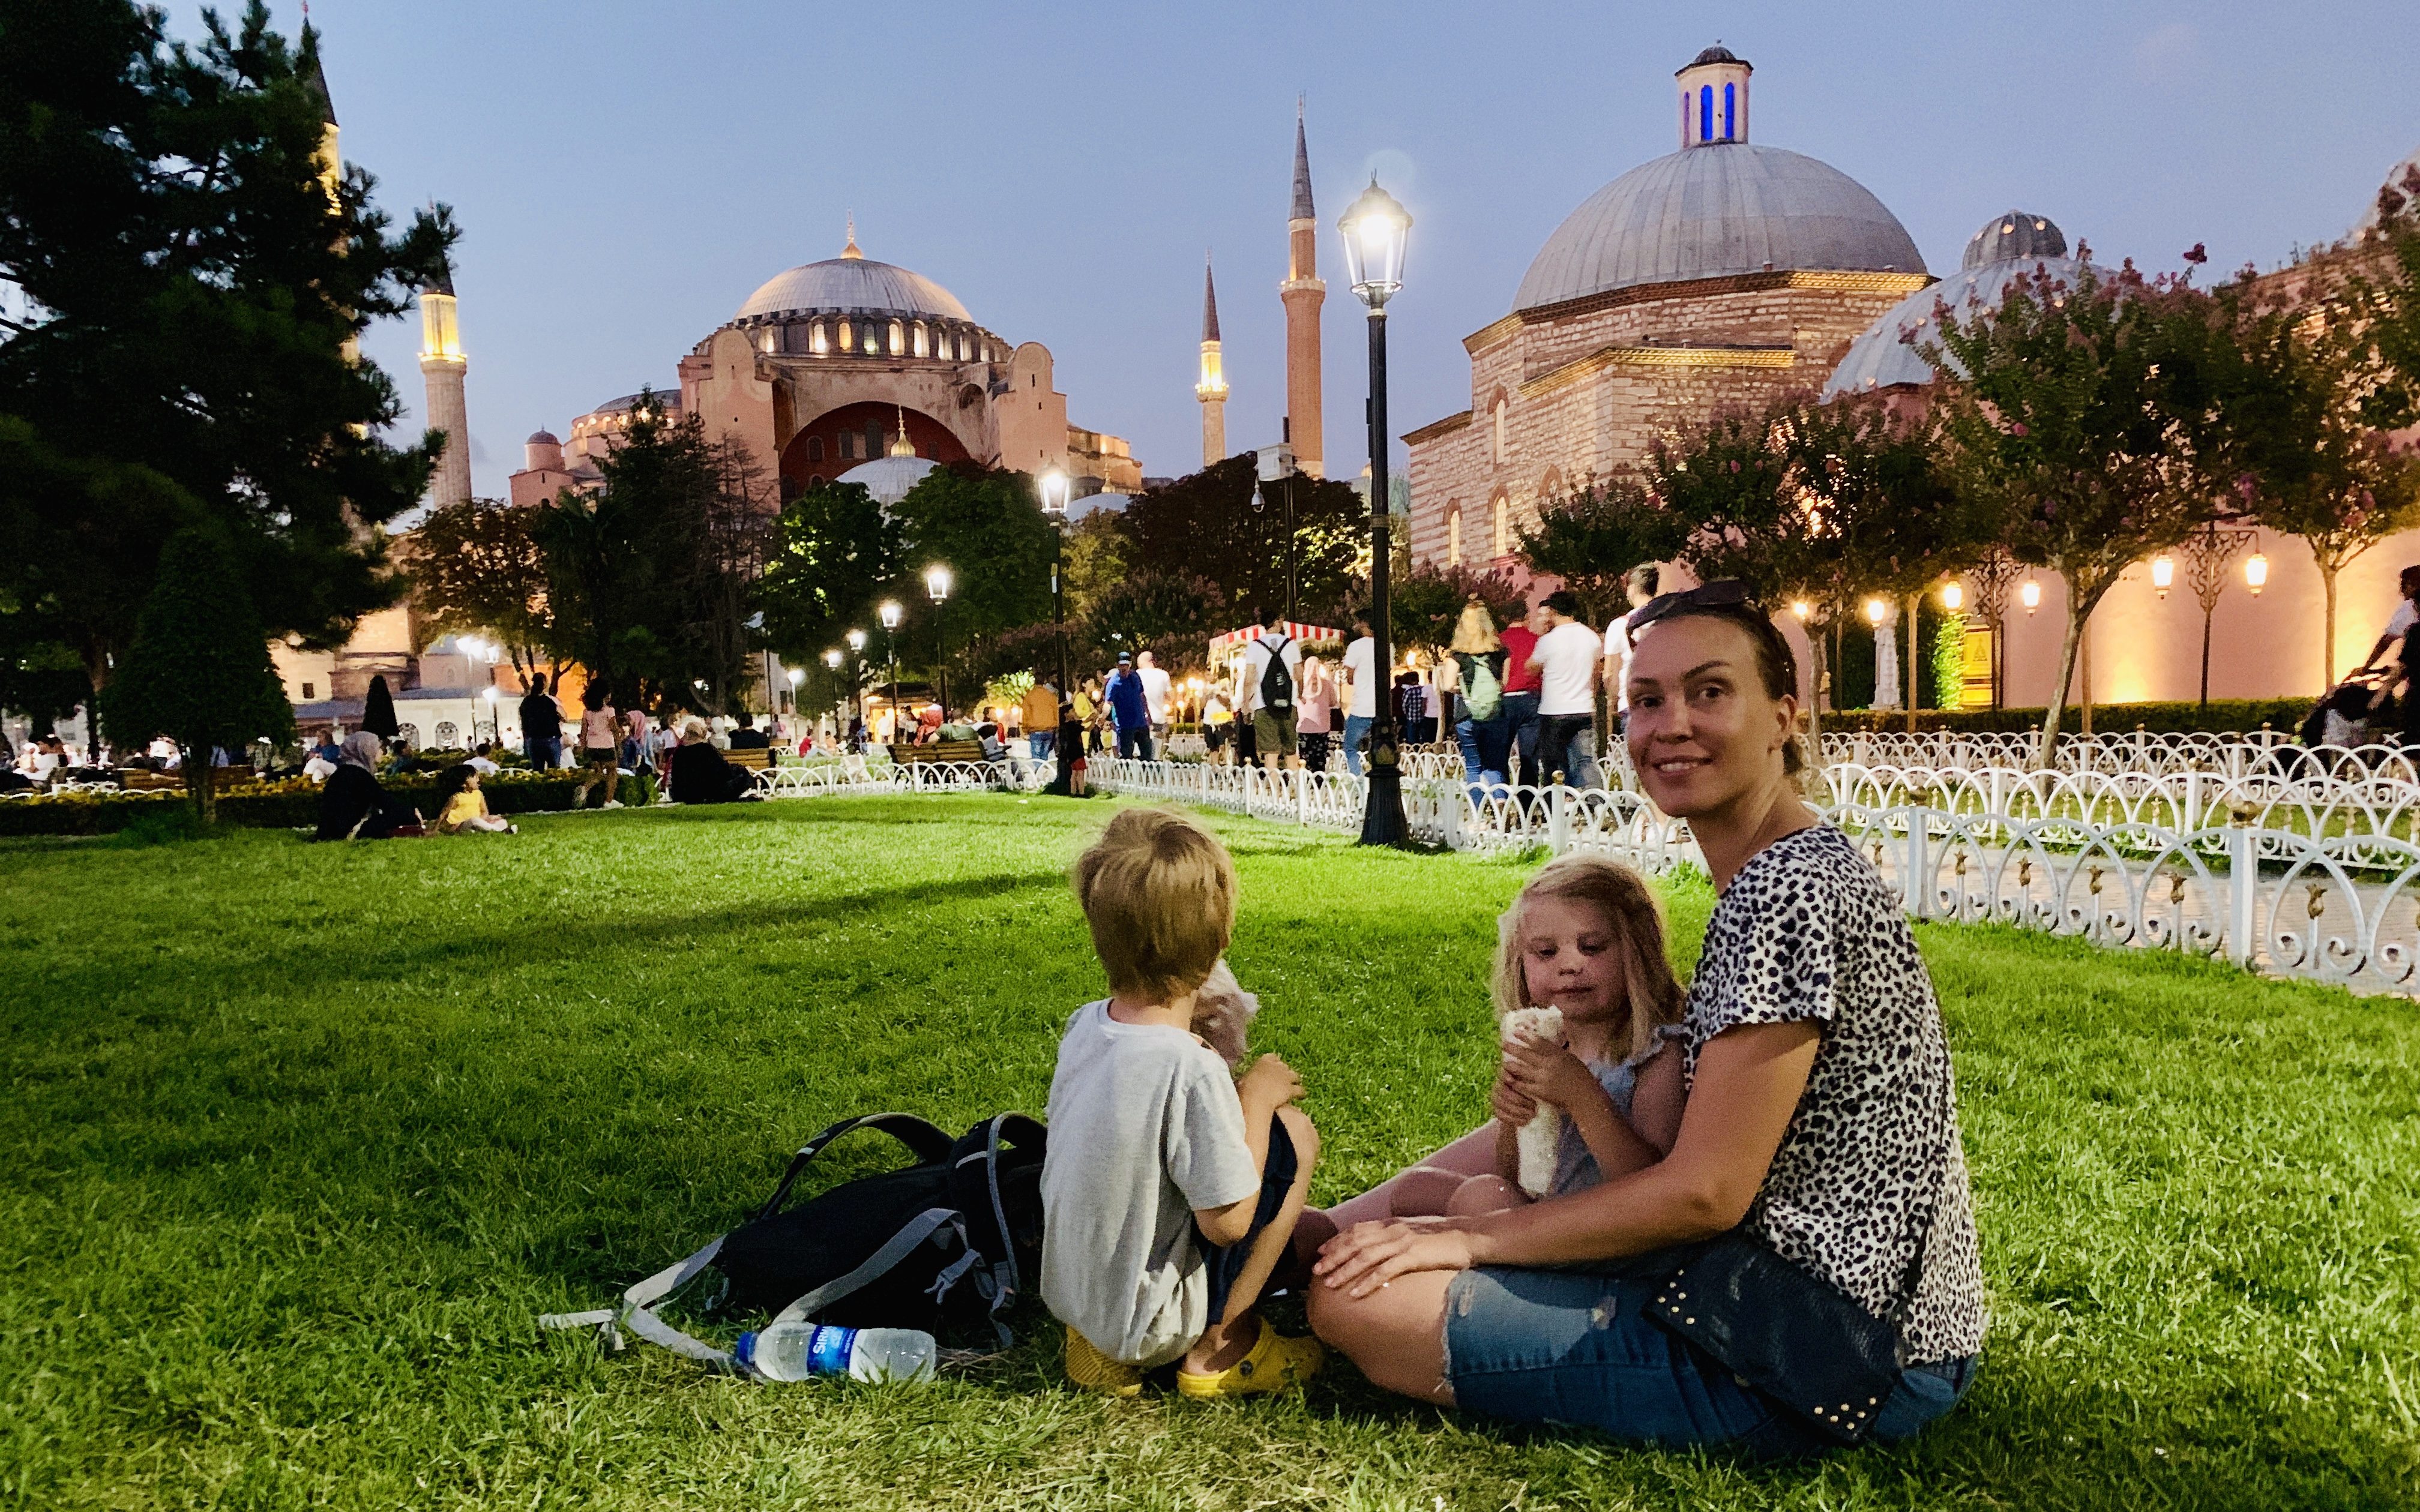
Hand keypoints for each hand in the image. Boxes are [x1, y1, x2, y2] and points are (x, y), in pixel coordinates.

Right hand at [1237, 1052, 1302, 1111]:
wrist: (1254, 1099)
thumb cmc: (1244, 1091)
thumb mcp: (1242, 1080)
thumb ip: (1246, 1078)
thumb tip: (1242, 1081)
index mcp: (1263, 1062)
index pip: (1271, 1057)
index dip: (1273, 1063)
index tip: (1272, 1068)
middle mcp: (1276, 1066)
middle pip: (1284, 1066)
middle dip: (1284, 1072)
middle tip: (1283, 1080)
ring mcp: (1285, 1077)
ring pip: (1295, 1076)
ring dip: (1295, 1081)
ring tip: (1295, 1086)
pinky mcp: (1291, 1089)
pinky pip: (1300, 1090)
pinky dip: (1301, 1094)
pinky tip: (1301, 1097)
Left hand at [1314, 1219, 1479, 1297]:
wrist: (1473, 1237)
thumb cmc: (1446, 1238)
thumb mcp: (1416, 1233)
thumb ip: (1397, 1238)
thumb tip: (1383, 1249)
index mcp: (1393, 1224)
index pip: (1358, 1229)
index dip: (1338, 1240)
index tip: (1321, 1252)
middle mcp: (1394, 1230)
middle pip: (1356, 1242)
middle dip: (1334, 1256)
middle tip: (1316, 1271)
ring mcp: (1404, 1242)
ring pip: (1365, 1255)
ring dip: (1345, 1270)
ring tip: (1329, 1284)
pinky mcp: (1415, 1255)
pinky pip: (1386, 1270)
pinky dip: (1368, 1282)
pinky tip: (1356, 1294)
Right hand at [1490, 1062, 1537, 1126]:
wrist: (1528, 1107)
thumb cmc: (1534, 1090)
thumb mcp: (1534, 1082)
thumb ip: (1532, 1075)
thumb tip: (1538, 1066)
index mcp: (1507, 1075)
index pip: (1501, 1072)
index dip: (1504, 1075)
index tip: (1511, 1080)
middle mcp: (1499, 1085)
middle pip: (1501, 1090)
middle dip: (1518, 1099)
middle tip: (1534, 1106)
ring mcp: (1496, 1098)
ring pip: (1500, 1103)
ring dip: (1517, 1110)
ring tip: (1532, 1114)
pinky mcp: (1497, 1110)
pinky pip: (1500, 1115)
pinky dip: (1513, 1119)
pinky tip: (1525, 1121)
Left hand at [1503, 1031, 1599, 1115]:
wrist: (1583, 1097)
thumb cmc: (1579, 1076)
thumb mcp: (1570, 1058)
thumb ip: (1556, 1052)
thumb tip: (1541, 1043)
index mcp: (1558, 1055)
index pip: (1538, 1042)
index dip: (1525, 1036)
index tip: (1515, 1032)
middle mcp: (1549, 1065)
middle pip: (1526, 1054)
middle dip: (1513, 1048)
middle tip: (1503, 1044)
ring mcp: (1543, 1079)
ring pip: (1521, 1070)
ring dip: (1511, 1065)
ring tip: (1503, 1062)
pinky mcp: (1540, 1092)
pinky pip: (1523, 1085)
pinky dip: (1516, 1082)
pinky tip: (1510, 1079)